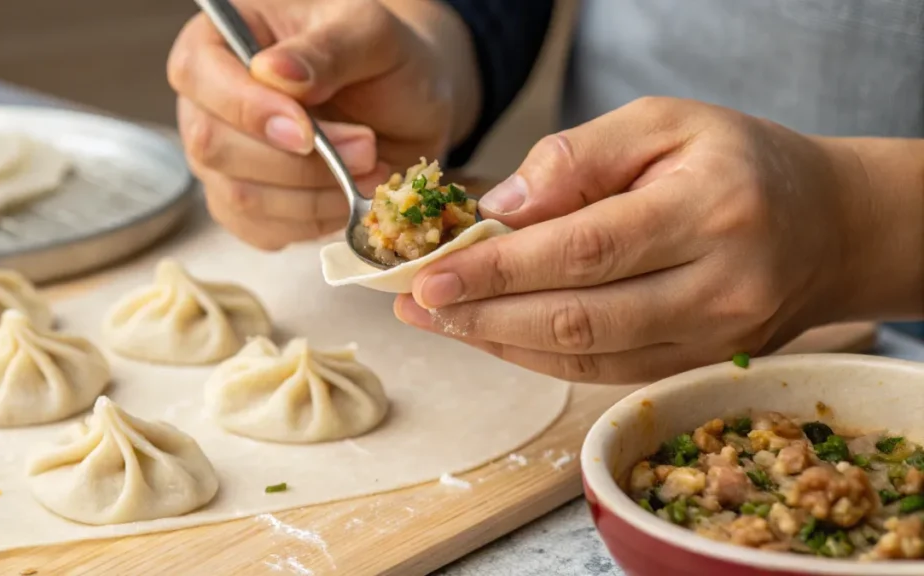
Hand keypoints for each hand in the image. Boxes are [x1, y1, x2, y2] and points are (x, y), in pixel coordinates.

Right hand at [168, 0, 476, 249]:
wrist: (410, 106)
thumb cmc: (384, 58)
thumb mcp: (370, 33)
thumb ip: (325, 50)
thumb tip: (273, 73)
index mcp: (220, 39)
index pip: (197, 74)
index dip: (247, 110)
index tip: (307, 132)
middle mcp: (208, 102)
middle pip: (214, 146)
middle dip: (299, 162)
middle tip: (365, 148)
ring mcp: (221, 160)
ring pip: (241, 197)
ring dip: (315, 195)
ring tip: (369, 168)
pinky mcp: (245, 207)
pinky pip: (261, 230)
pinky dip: (313, 221)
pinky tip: (347, 195)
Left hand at [394, 97, 870, 382]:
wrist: (826, 226)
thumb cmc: (739, 161)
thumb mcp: (663, 122)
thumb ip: (577, 159)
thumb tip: (499, 210)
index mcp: (710, 211)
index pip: (583, 250)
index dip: (498, 270)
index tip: (429, 276)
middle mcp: (718, 287)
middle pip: (577, 317)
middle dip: (482, 316)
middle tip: (416, 305)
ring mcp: (713, 339)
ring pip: (585, 356)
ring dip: (500, 343)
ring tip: (439, 321)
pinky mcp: (699, 365)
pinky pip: (604, 372)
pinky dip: (539, 358)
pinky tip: (493, 336)